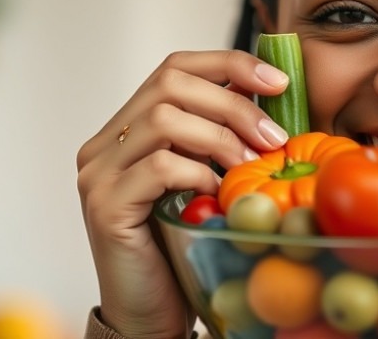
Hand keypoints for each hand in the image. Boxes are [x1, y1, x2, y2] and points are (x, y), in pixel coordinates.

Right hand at [76, 50, 289, 337]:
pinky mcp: (105, 206)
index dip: (229, 65)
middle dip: (235, 104)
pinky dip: (199, 173)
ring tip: (252, 166)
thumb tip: (277, 99)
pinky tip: (217, 192)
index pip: (176, 67)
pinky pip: (158, 168)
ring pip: (164, 120)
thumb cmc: (186, 244)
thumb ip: (224, 138)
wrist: (152, 312)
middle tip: (274, 136)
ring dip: (222, 139)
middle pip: (171, 84)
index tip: (278, 81)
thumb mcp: (210, 177)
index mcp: (131, 127)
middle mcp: (107, 144)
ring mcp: (99, 173)